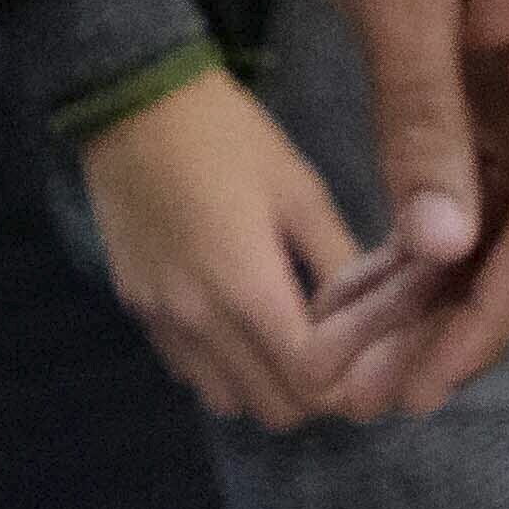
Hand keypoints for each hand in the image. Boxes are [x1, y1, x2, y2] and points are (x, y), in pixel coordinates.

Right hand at [75, 64, 383, 430]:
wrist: (131, 99)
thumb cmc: (229, 137)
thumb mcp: (300, 190)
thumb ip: (339, 260)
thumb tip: (376, 316)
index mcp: (251, 289)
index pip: (310, 387)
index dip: (347, 388)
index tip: (368, 366)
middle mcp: (202, 320)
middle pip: (273, 409)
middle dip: (313, 393)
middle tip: (335, 354)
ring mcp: (163, 319)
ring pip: (227, 401)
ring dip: (263, 386)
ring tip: (283, 341)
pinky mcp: (136, 307)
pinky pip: (187, 370)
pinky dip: (219, 366)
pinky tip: (234, 320)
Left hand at [266, 0, 508, 415]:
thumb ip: (422, 111)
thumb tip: (447, 246)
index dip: (495, 310)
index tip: (425, 380)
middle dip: (463, 320)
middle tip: (369, 392)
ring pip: (508, 218)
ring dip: (436, 292)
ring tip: (349, 362)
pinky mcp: (498, 64)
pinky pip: (476, 178)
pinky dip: (424, 237)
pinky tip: (363, 290)